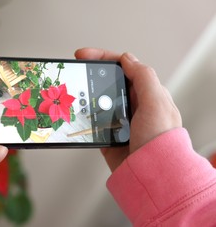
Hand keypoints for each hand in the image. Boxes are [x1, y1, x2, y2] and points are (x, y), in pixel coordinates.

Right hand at [75, 48, 181, 171]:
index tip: (83, 55)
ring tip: (71, 91)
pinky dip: (83, 116)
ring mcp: (119, 120)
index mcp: (146, 93)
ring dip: (84, 95)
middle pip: (107, 81)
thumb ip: (144, 77)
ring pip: (98, 100)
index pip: (123, 67)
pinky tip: (75, 111)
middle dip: (90, 74)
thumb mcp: (156, 103)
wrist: (151, 174)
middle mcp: (132, 104)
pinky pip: (92, 121)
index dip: (103, 57)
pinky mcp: (108, 134)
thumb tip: (127, 58)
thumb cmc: (160, 140)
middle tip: (74, 70)